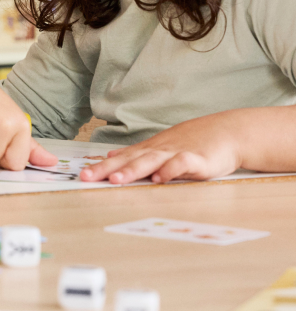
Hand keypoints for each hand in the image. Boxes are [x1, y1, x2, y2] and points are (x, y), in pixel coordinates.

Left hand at [81, 113, 242, 183]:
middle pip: (129, 160)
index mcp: (148, 150)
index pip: (120, 159)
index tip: (82, 175)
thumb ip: (136, 154)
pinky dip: (170, 170)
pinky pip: (182, 164)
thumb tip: (111, 155)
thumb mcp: (160, 146)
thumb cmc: (193, 141)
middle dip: (107, 169)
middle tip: (88, 177)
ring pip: (151, 161)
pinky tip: (160, 178)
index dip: (100, 167)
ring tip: (116, 179)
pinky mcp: (198, 159)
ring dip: (133, 170)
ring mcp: (177, 153)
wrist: (228, 131)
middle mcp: (158, 151)